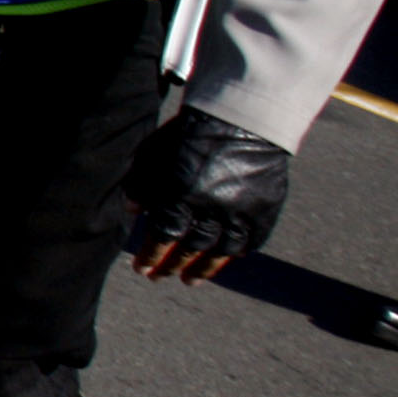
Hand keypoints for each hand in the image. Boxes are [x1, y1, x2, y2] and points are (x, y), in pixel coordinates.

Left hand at [124, 107, 290, 282]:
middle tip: (161, 278)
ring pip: (222, 250)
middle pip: (191, 248)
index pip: (164, 237)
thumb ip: (141, 184)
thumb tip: (132, 212)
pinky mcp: (265, 209)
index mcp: (181, 195)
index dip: (152, 256)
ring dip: (204, 268)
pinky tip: (225, 259)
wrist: (240, 117)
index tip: (143, 269)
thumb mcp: (154, 155)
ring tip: (191, 279)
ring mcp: (242, 210)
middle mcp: (212, 208)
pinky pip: (252, 240)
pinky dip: (237, 252)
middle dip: (172, 266)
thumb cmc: (189, 134)